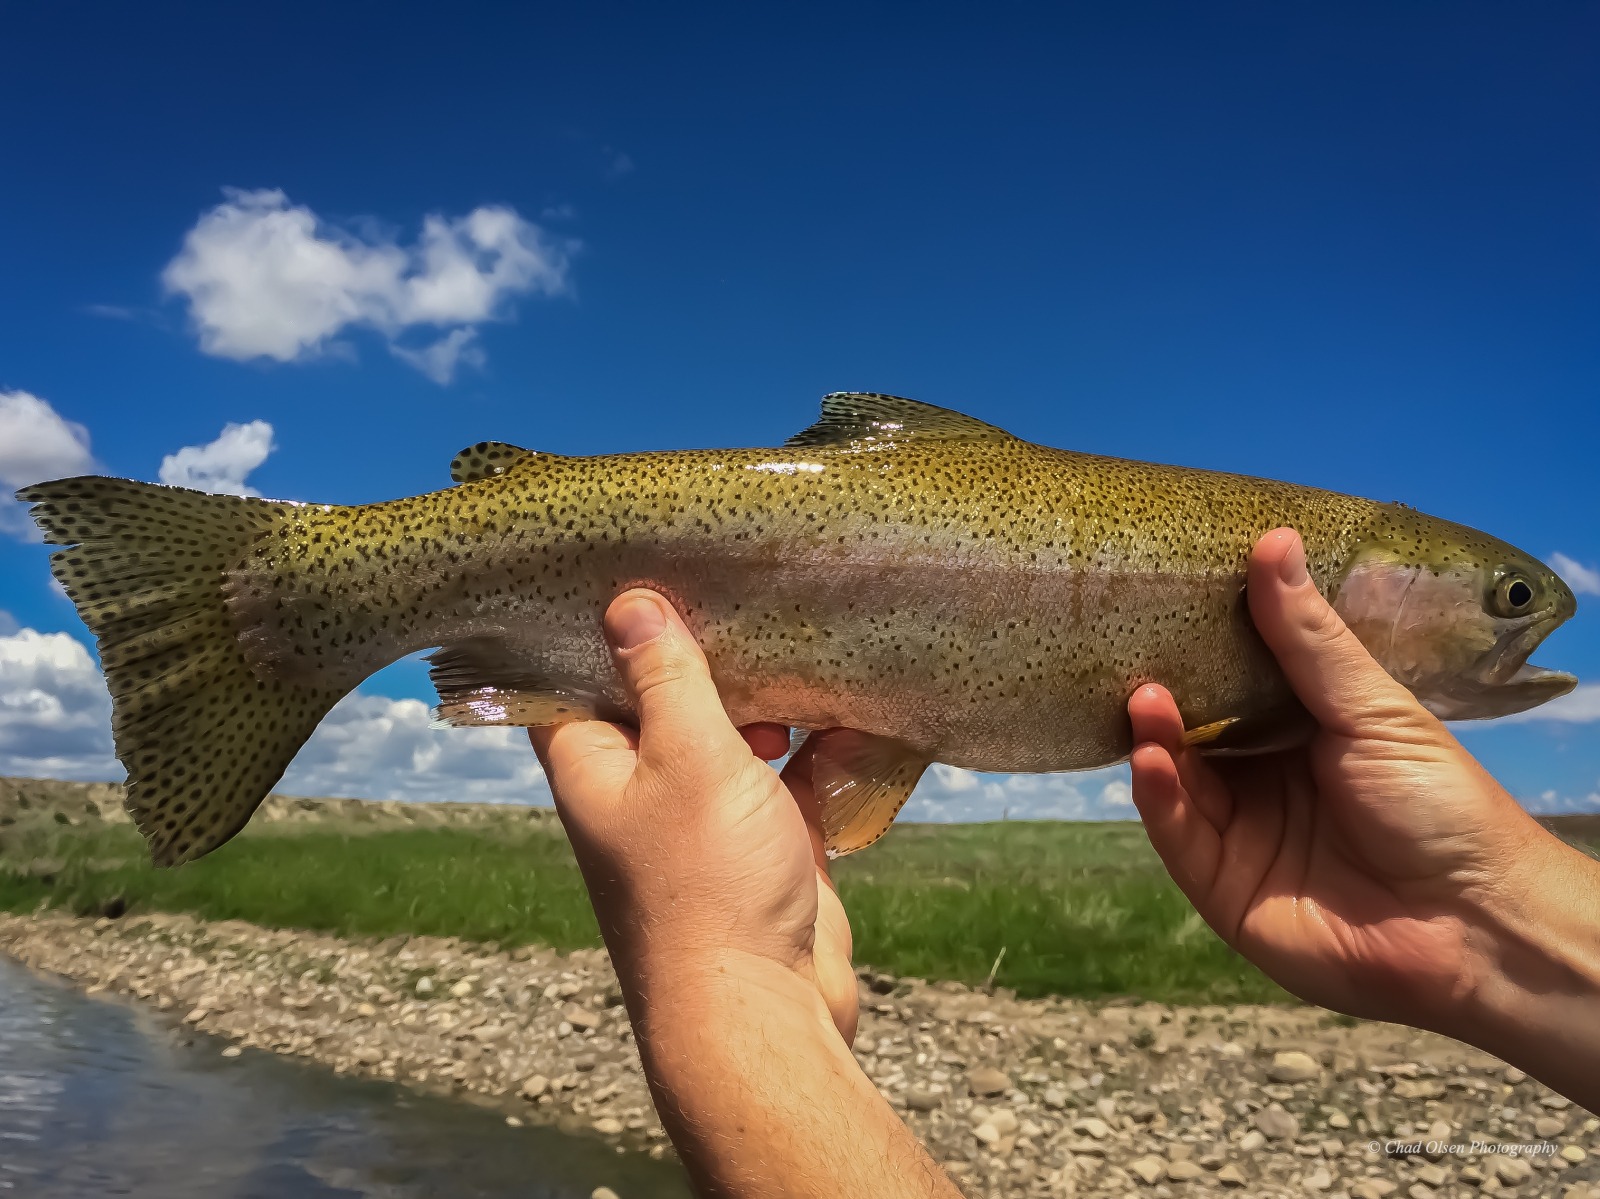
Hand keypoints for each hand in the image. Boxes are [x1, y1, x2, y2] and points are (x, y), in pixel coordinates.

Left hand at [531, 592, 962, 1197]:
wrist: (762, 1014)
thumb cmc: (706, 886)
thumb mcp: (688, 757)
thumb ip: (666, 678)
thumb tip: (629, 602)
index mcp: (593, 767)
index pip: (568, 680)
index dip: (590, 628)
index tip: (628, 568)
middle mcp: (639, 793)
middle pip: (659, 703)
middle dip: (700, 656)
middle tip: (738, 592)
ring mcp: (703, 824)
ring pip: (731, 741)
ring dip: (767, 703)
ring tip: (803, 645)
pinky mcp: (764, 850)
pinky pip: (790, 784)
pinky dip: (819, 755)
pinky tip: (858, 717)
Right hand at [1127, 528, 1563, 1033]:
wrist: (1473, 924)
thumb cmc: (1440, 805)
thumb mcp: (1372, 708)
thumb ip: (1308, 637)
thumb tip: (1274, 539)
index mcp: (1301, 734)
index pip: (1232, 684)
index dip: (1198, 649)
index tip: (1165, 599)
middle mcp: (1263, 781)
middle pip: (1193, 730)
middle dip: (1164, 694)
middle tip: (1136, 650)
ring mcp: (1239, 836)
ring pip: (1176, 780)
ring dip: (1154, 740)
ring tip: (1145, 699)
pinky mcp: (1221, 888)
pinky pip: (1177, 836)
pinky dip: (1159, 796)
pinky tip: (1152, 760)